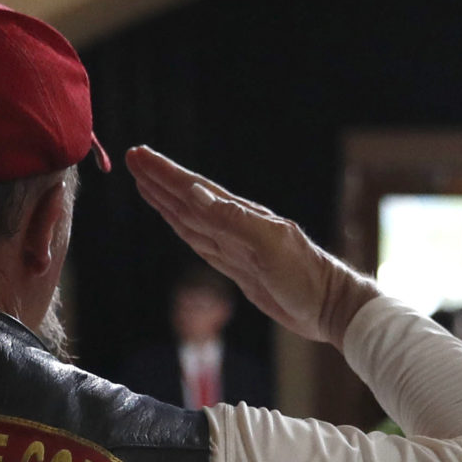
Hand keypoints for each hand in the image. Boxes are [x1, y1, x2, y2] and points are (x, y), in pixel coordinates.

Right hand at [127, 147, 377, 345]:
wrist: (328, 306)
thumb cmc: (305, 276)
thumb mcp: (269, 245)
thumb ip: (231, 219)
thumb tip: (195, 194)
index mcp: (241, 216)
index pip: (195, 190)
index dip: (166, 174)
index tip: (139, 155)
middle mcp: (235, 226)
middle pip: (188, 199)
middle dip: (160, 180)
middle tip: (133, 159)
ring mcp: (235, 246)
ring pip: (191, 219)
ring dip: (167, 200)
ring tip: (145, 182)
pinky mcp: (238, 267)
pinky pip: (202, 241)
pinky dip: (183, 227)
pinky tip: (175, 218)